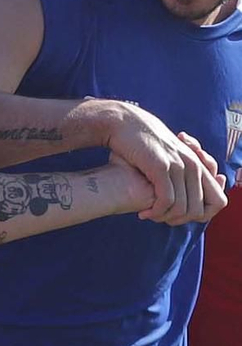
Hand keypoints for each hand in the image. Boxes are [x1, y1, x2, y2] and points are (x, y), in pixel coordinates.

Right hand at [97, 102, 225, 220]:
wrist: (126, 124)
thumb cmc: (143, 145)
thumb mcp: (169, 159)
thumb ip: (180, 175)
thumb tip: (184, 199)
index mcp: (199, 166)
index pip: (218, 201)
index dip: (203, 215)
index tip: (179, 213)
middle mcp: (194, 166)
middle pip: (200, 211)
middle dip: (179, 221)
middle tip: (161, 218)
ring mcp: (179, 166)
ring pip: (182, 209)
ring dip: (165, 218)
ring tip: (150, 215)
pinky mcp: (161, 167)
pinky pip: (166, 201)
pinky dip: (155, 212)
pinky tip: (143, 213)